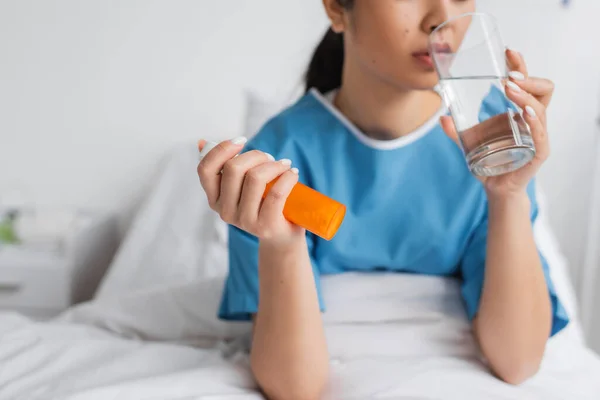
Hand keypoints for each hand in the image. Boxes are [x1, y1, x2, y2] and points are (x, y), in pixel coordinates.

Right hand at [197, 138, 303, 245]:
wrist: (281, 237)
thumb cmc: (261, 204)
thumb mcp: (239, 187)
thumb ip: (222, 167)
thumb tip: (201, 142)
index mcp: (214, 199)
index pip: (206, 169)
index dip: (222, 149)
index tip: (242, 140)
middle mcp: (225, 212)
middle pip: (233, 168)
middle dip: (256, 155)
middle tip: (270, 158)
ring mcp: (244, 221)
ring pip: (255, 178)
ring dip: (274, 165)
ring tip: (284, 165)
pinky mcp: (265, 226)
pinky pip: (276, 193)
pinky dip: (287, 178)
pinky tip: (292, 174)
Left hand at [441, 48, 553, 197]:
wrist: (494, 187)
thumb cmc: (488, 162)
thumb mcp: (467, 143)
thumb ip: (454, 131)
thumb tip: (441, 117)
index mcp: (520, 112)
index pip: (527, 83)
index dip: (520, 66)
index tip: (508, 52)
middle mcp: (532, 120)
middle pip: (542, 89)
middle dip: (528, 77)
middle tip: (508, 74)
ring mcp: (538, 135)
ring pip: (540, 107)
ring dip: (525, 95)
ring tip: (508, 87)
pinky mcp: (538, 151)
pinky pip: (540, 133)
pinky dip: (532, 120)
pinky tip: (522, 111)